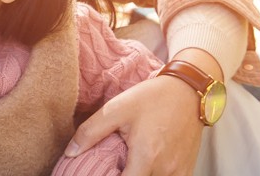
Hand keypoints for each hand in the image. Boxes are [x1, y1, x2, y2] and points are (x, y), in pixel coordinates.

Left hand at [67, 75, 202, 175]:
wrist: (188, 91)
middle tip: (114, 166)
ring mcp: (179, 171)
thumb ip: (91, 131)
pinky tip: (145, 167)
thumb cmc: (152, 98)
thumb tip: (70, 153)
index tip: (102, 172)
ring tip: (129, 165)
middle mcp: (165, 169)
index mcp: (146, 156)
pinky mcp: (188, 169)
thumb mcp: (116, 109)